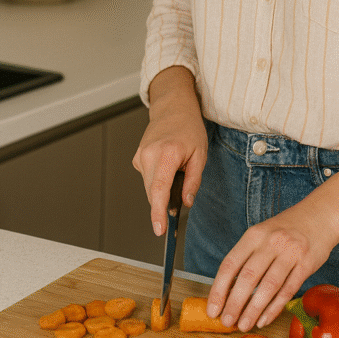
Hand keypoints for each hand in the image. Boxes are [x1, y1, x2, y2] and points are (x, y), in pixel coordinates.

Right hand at [132, 67, 206, 235]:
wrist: (173, 108)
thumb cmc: (188, 128)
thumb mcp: (200, 155)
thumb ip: (193, 181)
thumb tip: (186, 203)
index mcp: (167, 153)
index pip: (159, 189)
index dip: (158, 212)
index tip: (159, 229)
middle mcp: (150, 154)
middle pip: (153, 192)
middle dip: (163, 204)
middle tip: (177, 206)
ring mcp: (141, 155)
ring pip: (150, 186)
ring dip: (162, 190)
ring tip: (177, 174)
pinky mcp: (138, 157)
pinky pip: (147, 178)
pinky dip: (157, 180)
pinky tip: (167, 168)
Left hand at [205, 201, 335, 331]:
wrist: (320, 215)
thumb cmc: (286, 229)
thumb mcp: (262, 234)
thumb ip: (246, 257)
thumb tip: (227, 290)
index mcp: (254, 235)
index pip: (231, 264)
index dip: (219, 289)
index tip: (212, 309)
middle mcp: (271, 242)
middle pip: (248, 277)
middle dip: (235, 303)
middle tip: (227, 321)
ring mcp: (290, 253)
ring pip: (268, 286)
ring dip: (253, 310)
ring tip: (244, 325)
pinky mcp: (306, 264)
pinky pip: (288, 291)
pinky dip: (274, 308)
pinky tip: (264, 320)